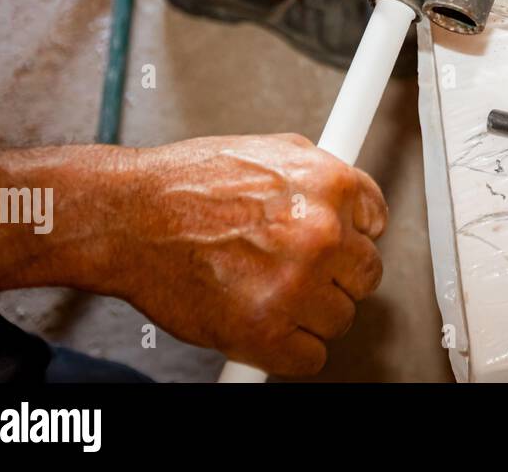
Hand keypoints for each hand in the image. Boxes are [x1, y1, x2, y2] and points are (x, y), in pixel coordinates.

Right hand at [107, 134, 386, 375]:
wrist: (130, 218)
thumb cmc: (186, 183)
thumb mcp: (270, 150)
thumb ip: (318, 174)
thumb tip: (349, 198)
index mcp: (329, 185)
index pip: (377, 222)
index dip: (351, 234)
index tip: (335, 244)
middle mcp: (321, 234)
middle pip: (365, 274)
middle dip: (334, 275)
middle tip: (297, 271)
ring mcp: (296, 285)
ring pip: (339, 318)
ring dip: (310, 313)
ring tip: (269, 292)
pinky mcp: (265, 331)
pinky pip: (310, 358)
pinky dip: (288, 350)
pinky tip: (264, 325)